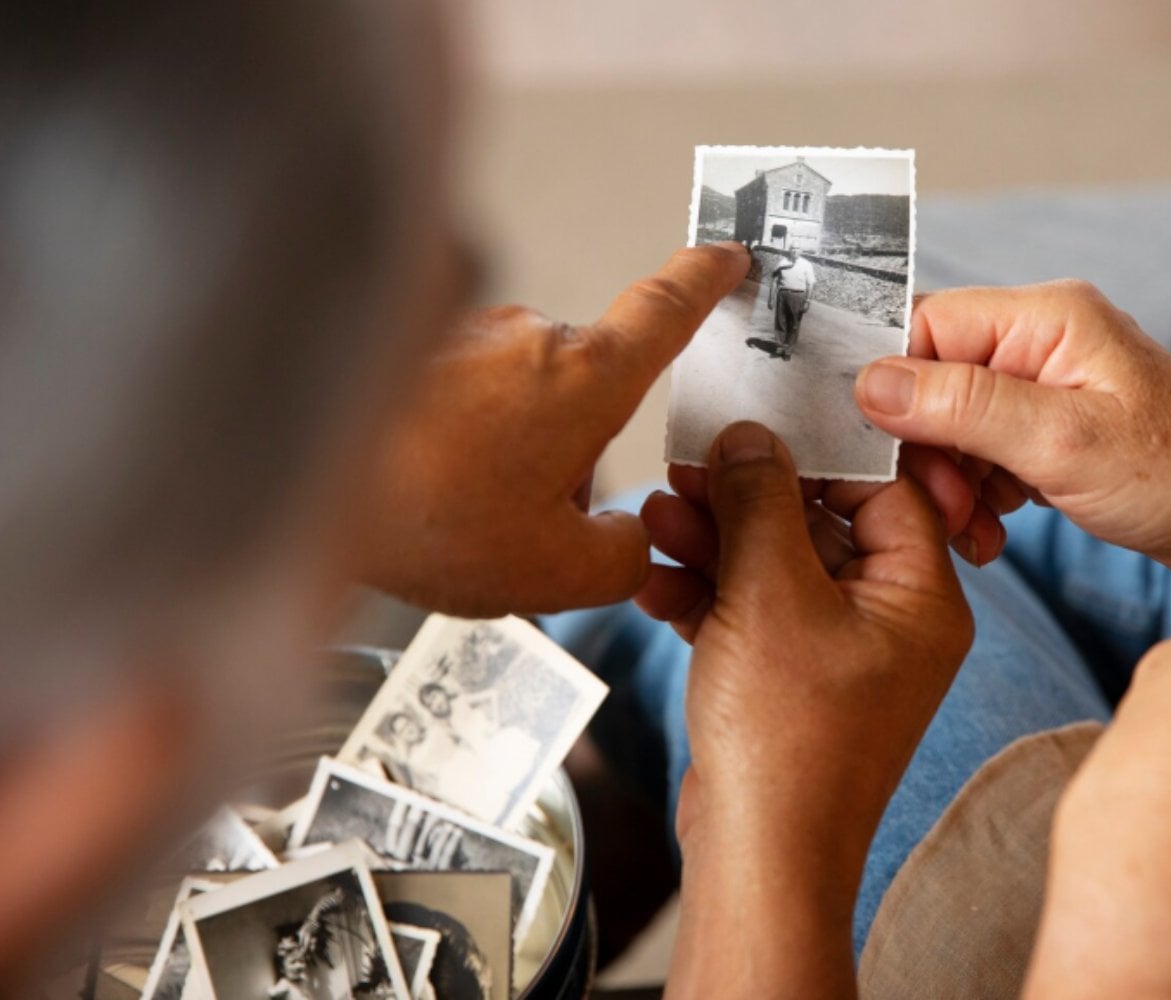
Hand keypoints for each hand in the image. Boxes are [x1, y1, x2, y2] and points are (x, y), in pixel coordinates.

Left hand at [359, 243, 748, 615]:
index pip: (666, 311)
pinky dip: (453, 444)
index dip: (704, 282)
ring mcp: (465, 337)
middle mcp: (529, 339)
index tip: (726, 260)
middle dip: (568, 456)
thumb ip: (624, 558)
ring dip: (504, 454)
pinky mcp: (412, 350)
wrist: (292, 484)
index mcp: (585, 380)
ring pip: (518, 401)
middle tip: (521, 525)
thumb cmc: (422, 516)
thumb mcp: (557, 572)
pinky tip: (417, 494)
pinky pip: (460, 397)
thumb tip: (628, 543)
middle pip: (583, 393)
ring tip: (450, 515)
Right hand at [641, 422, 973, 997]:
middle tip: (686, 469)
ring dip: (712, 541)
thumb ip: (760, 501)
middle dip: (743, 498)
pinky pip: (752, 612)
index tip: (756, 421)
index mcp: (920, 597)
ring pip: (774, 566)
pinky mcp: (791, 678)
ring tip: (654, 517)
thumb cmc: (787, 740)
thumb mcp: (770, 594)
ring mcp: (838, 652)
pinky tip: (653, 579)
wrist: (759, 857)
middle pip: (817, 523)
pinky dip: (705, 593)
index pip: (882, 488)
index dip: (816, 450)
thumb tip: (750, 437)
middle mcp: (888, 621)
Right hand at [853, 282, 1170, 581]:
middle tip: (944, 506)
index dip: (889, 386)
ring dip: (949, 481)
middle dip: (923, 449)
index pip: (922, 326)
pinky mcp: (1052, 428)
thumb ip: (965, 407)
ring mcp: (1045, 385)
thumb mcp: (1065, 442)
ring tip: (974, 529)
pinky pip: (982, 451)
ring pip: (950, 423)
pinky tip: (994, 529)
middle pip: (929, 379)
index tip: (881, 448)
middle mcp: (1039, 340)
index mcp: (1044, 317)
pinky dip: (977, 493)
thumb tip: (873, 384)